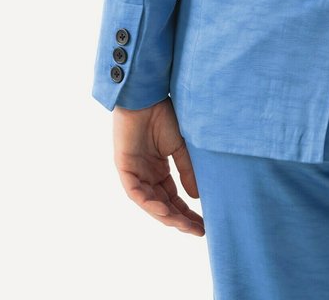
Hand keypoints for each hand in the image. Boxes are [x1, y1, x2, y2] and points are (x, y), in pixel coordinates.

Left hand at [112, 96, 204, 235]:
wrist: (147, 96)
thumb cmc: (163, 115)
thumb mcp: (181, 146)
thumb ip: (187, 170)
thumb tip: (196, 197)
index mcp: (159, 169)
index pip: (173, 197)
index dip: (187, 212)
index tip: (204, 224)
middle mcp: (146, 175)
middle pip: (163, 204)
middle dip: (180, 219)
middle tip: (198, 231)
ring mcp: (135, 173)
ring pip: (150, 203)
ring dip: (166, 215)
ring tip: (184, 226)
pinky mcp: (124, 168)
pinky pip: (135, 192)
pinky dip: (149, 203)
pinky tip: (164, 210)